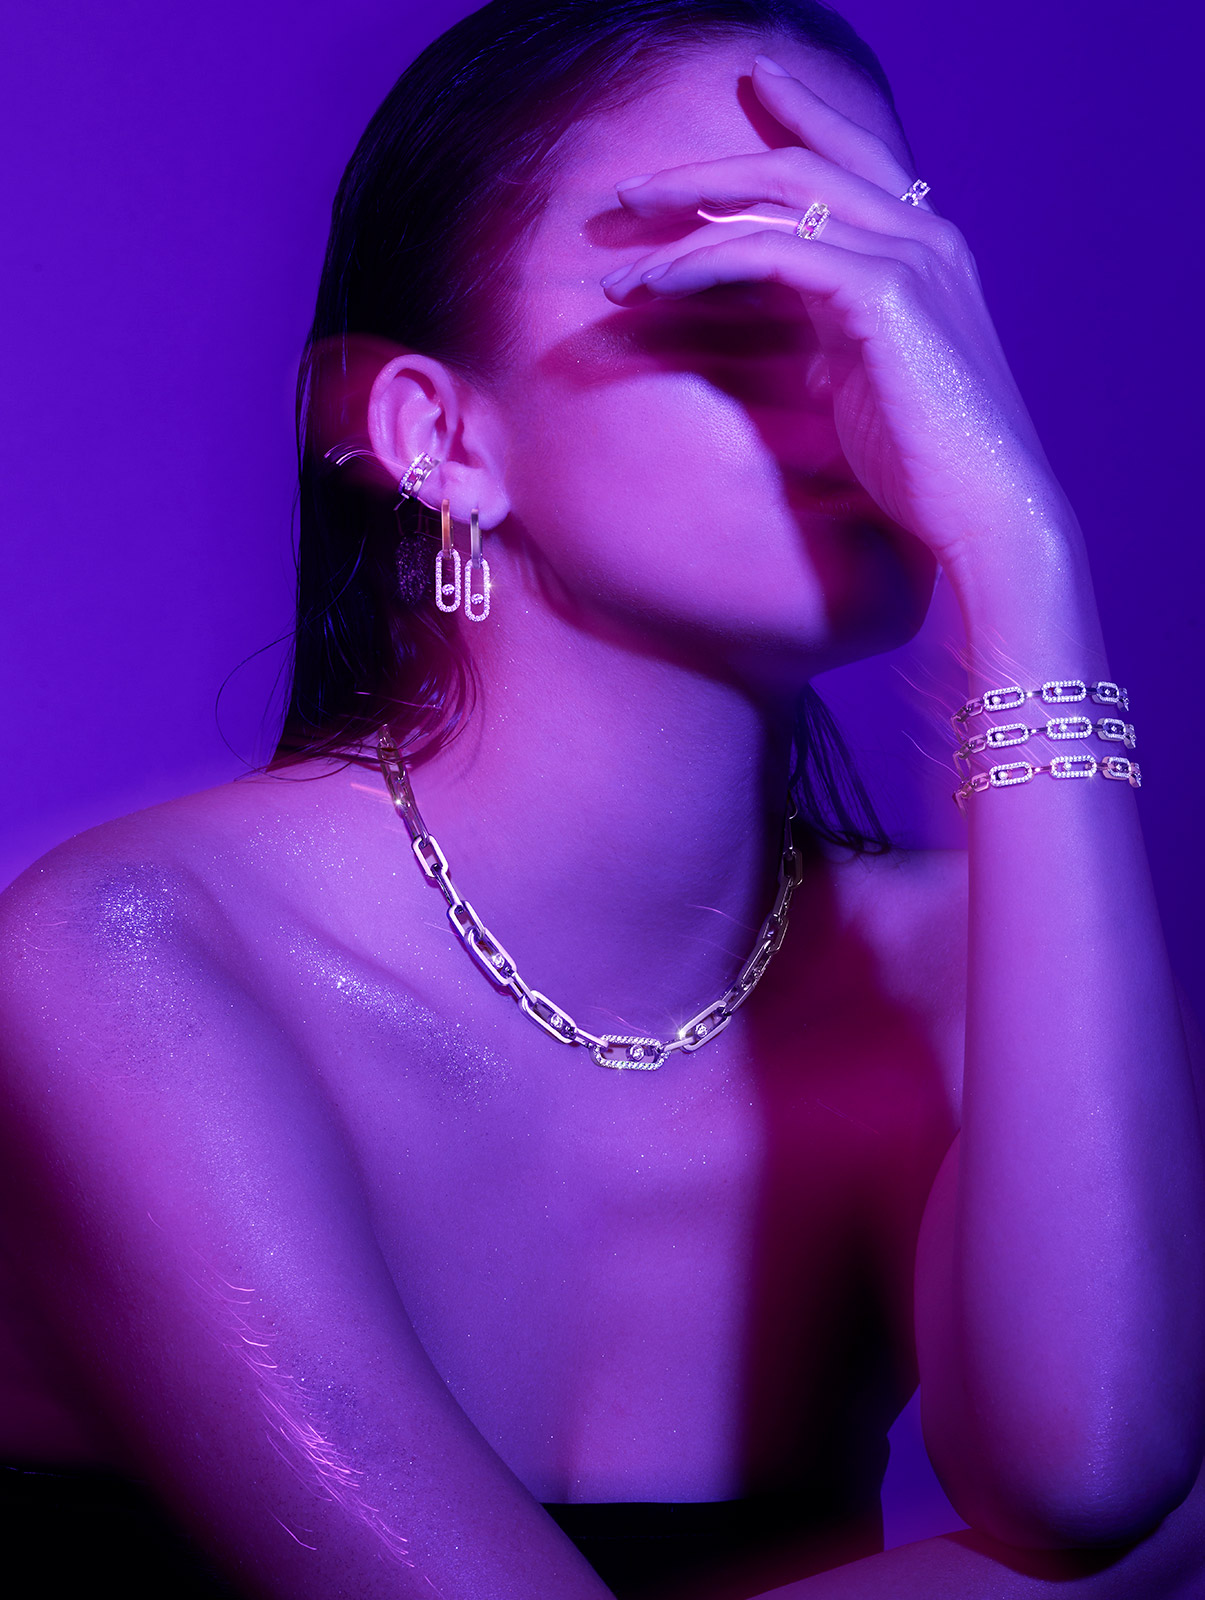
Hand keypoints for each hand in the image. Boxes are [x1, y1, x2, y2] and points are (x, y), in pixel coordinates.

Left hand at [601, 57, 1073, 590]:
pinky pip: (775, 250)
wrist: (985, 512)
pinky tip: (659, 284)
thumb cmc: (925, 466)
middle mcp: (922, 238)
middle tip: (629, 193)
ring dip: (687, 223)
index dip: (800, 115)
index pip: (851, 158)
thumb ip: (839, 343)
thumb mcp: (870, 384)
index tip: (747, 86)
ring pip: (780, 198)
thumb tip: (806, 350)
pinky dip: (708, 259)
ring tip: (619, 267)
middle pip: (801, 164)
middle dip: (706, 170)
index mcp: (923, 252)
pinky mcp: (885, 293)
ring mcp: (909, 258)